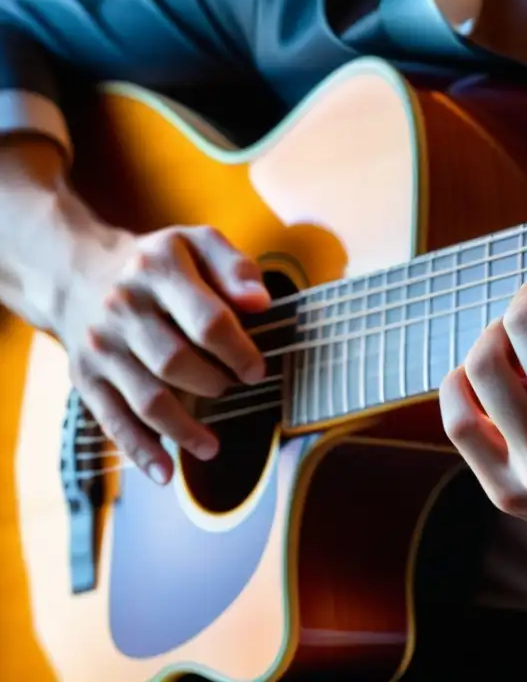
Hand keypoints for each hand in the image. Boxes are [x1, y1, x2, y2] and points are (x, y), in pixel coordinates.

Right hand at [56, 224, 270, 484]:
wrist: (76, 272)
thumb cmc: (157, 263)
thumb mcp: (198, 244)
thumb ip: (236, 267)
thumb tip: (260, 303)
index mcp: (158, 270)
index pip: (208, 321)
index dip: (239, 351)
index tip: (257, 370)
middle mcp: (123, 307)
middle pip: (176, 362)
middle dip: (214, 384)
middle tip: (234, 387)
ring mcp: (100, 345)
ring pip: (147, 398)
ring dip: (184, 429)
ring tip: (212, 446)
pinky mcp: (84, 376)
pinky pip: (112, 420)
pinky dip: (140, 450)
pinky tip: (166, 472)